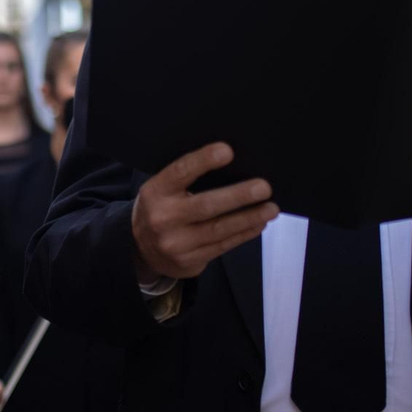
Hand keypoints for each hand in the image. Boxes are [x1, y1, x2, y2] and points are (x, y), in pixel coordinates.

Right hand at [131, 142, 277, 284]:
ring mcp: (177, 243)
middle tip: (264, 187)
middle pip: (206, 206)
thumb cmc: (160, 208)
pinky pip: (223, 246)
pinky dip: (243, 234)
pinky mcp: (190, 261)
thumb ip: (186, 180)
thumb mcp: (162, 190)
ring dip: (249, 218)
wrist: (140, 249)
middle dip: (238, 196)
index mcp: (156, 192)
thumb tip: (232, 166)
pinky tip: (258, 224)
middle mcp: (164, 218)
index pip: (180, 172)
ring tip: (271, 208)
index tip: (228, 151)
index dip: (203, 161)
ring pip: (219, 229)